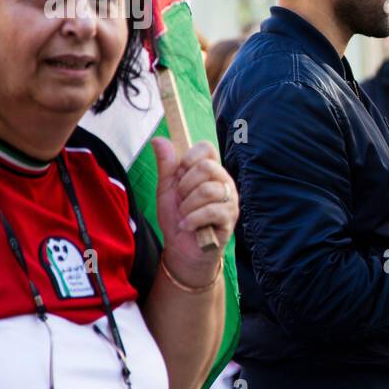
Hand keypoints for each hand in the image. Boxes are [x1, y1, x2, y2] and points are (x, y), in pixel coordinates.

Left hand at [153, 136, 237, 288]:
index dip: (190, 157)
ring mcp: (230, 200)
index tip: (180, 173)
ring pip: (208, 190)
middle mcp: (224, 182)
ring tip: (184, 215)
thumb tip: (159, 139)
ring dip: (187, 206)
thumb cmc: (178, 217)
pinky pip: (211, 211)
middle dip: (185, 185)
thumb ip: (166, 165)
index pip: (207, 149)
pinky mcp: (230, 219)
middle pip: (207, 167)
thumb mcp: (167, 189)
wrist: (182, 249)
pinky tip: (187, 225)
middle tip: (181, 200)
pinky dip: (192, 219)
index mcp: (210, 171)